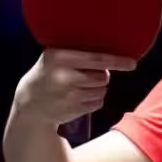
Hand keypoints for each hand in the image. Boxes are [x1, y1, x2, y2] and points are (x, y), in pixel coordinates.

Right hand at [13, 49, 136, 127]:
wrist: (29, 104)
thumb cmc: (48, 74)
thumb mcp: (55, 58)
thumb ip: (78, 53)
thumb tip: (113, 51)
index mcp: (59, 57)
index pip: (97, 59)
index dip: (117, 61)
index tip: (132, 63)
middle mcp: (64, 77)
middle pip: (103, 76)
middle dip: (100, 75)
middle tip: (84, 75)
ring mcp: (69, 95)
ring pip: (102, 90)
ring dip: (96, 88)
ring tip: (78, 86)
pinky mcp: (74, 110)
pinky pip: (98, 102)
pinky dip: (93, 100)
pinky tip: (77, 98)